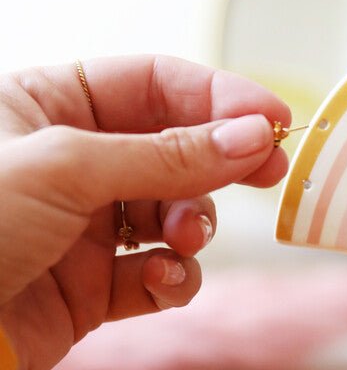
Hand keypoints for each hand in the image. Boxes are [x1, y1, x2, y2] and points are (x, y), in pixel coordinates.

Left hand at [0, 56, 290, 369]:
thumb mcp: (68, 168)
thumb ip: (169, 153)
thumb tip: (252, 135)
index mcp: (51, 107)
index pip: (155, 83)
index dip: (218, 96)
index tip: (272, 118)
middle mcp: (76, 163)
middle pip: (178, 146)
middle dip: (221, 161)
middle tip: (268, 170)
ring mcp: (88, 225)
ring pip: (178, 212)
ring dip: (194, 224)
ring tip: (182, 237)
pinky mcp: (96, 286)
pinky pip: (161, 272)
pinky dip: (173, 277)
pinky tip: (159, 280)